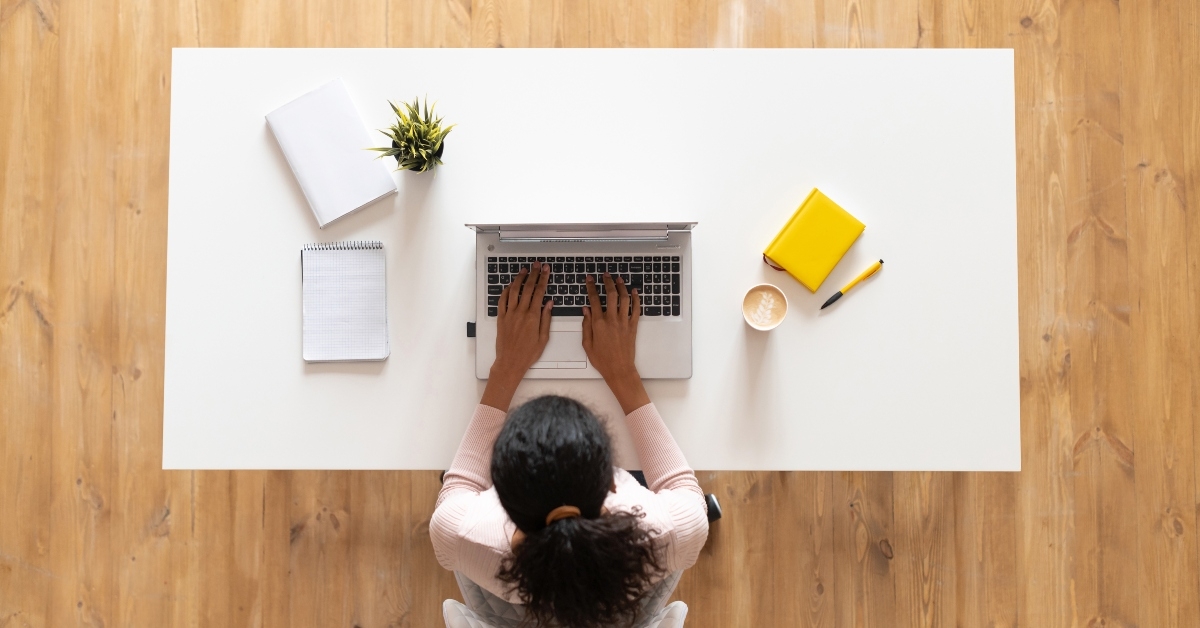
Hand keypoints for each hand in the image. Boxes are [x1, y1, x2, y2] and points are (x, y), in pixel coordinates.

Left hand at [482, 262, 551, 408]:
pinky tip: (509, 285)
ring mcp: (509, 314)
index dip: (543, 279)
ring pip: (514, 291)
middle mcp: (520, 313)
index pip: (540, 292)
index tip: (546, 270)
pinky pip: (502, 300)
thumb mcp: (544, 338)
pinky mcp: (501, 318)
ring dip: (519, 279)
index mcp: (533, 317)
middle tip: (537, 265)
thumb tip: (549, 303)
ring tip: (524, 271)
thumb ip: (547, 319)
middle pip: (528, 288)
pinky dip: (505, 291)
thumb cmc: (528, 353)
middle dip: (533, 274)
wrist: (510, 362)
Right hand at [583, 272, 649, 413]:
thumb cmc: (602, 360)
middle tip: (605, 275)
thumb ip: (586, 325)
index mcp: (598, 323)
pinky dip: (636, 299)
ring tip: (619, 279)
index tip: (589, 280)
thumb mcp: (587, 344)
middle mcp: (612, 320)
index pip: (594, 299)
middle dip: (608, 282)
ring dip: (621, 287)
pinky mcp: (633, 326)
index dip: (591, 287)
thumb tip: (586, 310)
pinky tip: (634, 292)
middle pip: (611, 294)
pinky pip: (636, 309)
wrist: (619, 369)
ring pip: (624, 299)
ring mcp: (624, 322)